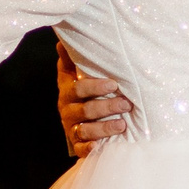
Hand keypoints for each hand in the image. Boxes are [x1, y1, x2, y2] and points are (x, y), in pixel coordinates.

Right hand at [56, 41, 134, 156]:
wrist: (77, 118)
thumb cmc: (83, 90)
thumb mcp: (75, 73)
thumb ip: (72, 59)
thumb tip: (63, 40)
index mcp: (68, 91)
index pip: (78, 88)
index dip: (95, 86)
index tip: (113, 84)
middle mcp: (68, 110)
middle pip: (85, 110)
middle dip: (106, 107)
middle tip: (126, 104)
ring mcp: (72, 128)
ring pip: (86, 130)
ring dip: (104, 128)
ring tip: (122, 125)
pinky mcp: (77, 145)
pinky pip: (82, 149)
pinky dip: (91, 148)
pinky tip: (102, 146)